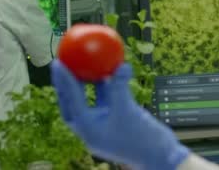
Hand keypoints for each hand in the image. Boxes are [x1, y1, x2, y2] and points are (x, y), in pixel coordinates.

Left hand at [51, 60, 188, 169]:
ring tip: (80, 61)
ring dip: (86, 81)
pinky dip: (106, 84)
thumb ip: (121, 87)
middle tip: (61, 61)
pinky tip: (108, 68)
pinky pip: (106, 98)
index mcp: (88, 129)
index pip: (71, 102)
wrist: (160, 156)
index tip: (58, 62)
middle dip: (65, 82)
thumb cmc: (141, 138)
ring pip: (89, 98)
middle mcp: (92, 126)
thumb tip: (122, 65)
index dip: (63, 81)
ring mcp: (103, 123)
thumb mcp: (128, 111)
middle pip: (72, 101)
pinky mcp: (114, 119)